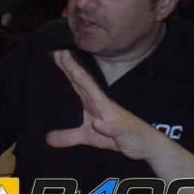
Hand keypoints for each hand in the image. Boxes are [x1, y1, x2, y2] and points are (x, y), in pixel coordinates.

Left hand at [46, 50, 161, 160]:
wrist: (146, 145)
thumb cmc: (118, 135)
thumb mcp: (88, 137)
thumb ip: (69, 136)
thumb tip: (47, 138)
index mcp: (93, 103)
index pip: (77, 82)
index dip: (66, 68)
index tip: (54, 52)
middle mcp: (102, 104)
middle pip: (84, 83)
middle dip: (72, 67)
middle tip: (58, 49)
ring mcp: (113, 116)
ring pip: (98, 99)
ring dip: (88, 87)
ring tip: (75, 73)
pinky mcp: (123, 131)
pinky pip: (113, 128)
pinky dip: (106, 126)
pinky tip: (98, 124)